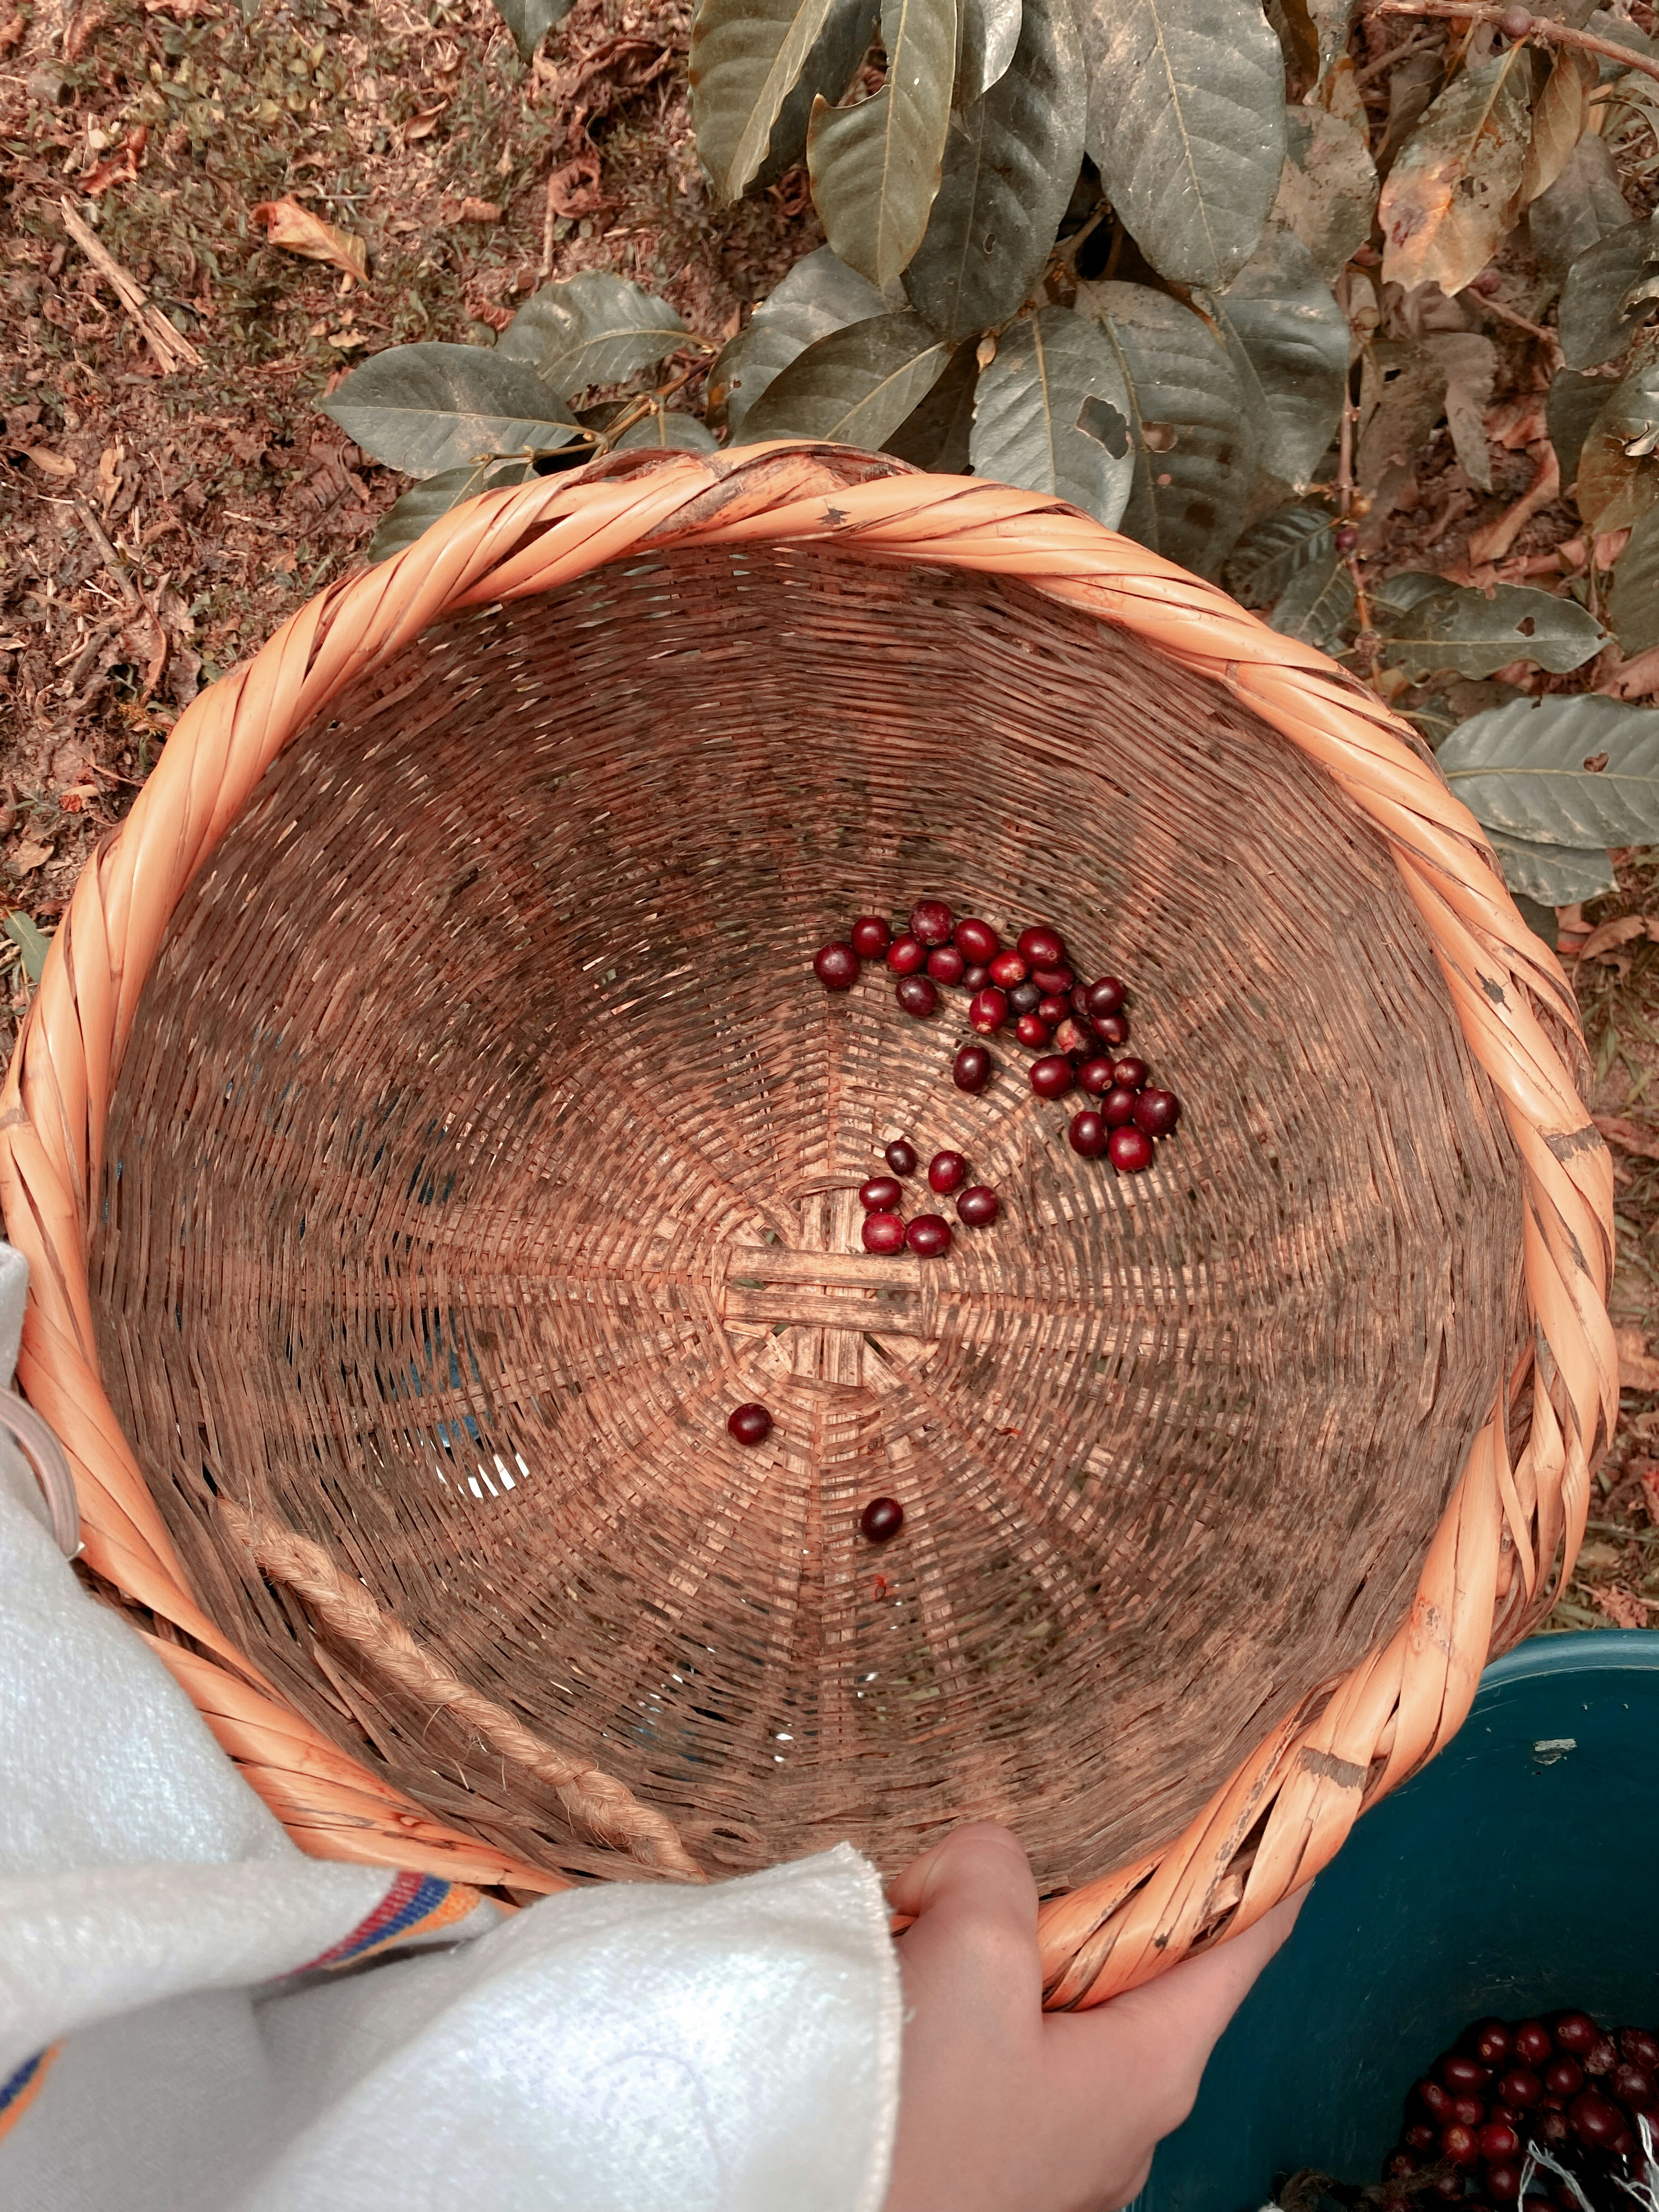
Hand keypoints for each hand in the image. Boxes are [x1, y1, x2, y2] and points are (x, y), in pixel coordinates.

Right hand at [884, 1822, 1306, 2211]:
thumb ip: (992, 1868)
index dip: (1270, 1858)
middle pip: (1144, 1960)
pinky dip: (970, 1992)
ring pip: (1063, 1999)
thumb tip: (979, 1865)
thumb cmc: (915, 2125)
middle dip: (1099, 1885)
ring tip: (943, 1903)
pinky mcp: (995, 2151)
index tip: (1288, 1789)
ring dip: (1013, 1941)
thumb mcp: (968, 1953)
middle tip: (1048, 1826)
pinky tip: (909, 1972)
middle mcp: (1126, 2112)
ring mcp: (1060, 2141)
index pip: (1249, 1939)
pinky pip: (1005, 2043)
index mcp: (1155, 2065)